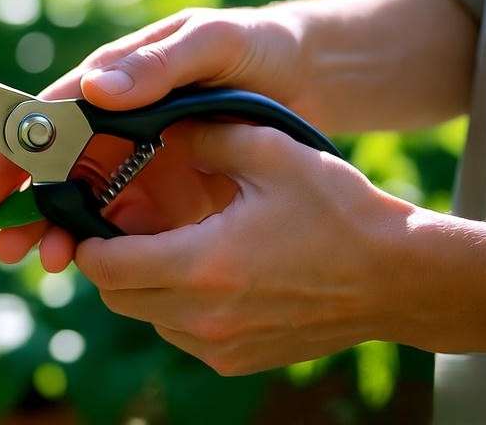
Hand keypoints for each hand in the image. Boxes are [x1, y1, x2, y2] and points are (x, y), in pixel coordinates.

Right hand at [0, 6, 310, 270]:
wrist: (314, 75)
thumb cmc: (257, 44)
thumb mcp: (212, 42)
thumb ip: (158, 65)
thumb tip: (95, 91)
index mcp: (110, 80)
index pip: (42, 122)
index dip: (6, 161)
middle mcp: (113, 121)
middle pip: (52, 170)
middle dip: (24, 211)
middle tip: (9, 251)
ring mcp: (138, 157)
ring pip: (82, 201)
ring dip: (60, 232)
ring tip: (53, 264)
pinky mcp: (167, 188)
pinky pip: (126, 221)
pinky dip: (108, 244)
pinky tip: (104, 266)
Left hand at [76, 123, 413, 374]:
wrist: (398, 277)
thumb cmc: (338, 210)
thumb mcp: (269, 151)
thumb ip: (200, 134)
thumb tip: (152, 125)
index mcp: (202, 263)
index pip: (104, 265)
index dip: (87, 240)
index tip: (91, 216)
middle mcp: (204, 315)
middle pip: (116, 295)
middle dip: (110, 260)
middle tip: (127, 226)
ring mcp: (220, 345)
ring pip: (146, 315)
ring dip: (144, 283)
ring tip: (172, 243)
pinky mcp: (237, 360)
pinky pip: (179, 332)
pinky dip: (176, 305)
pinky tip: (207, 271)